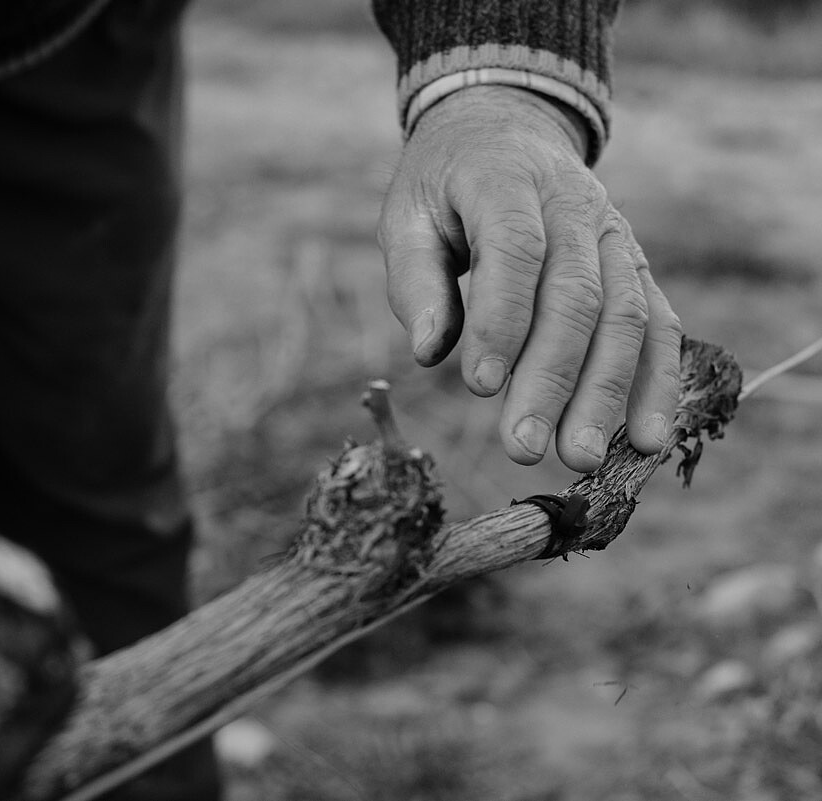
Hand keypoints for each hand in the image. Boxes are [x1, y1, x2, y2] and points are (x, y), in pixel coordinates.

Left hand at [378, 85, 681, 471]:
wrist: (506, 129)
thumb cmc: (446, 185)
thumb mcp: (408, 215)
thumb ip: (415, 280)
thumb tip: (430, 352)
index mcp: (507, 181)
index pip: (516, 251)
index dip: (502, 320)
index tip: (480, 388)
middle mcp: (574, 206)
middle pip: (576, 296)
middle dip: (551, 379)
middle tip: (523, 449)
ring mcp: (615, 235)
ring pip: (625, 316)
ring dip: (606, 393)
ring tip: (580, 458)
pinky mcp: (635, 265)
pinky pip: (660, 324)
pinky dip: (659, 382)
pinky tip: (646, 439)